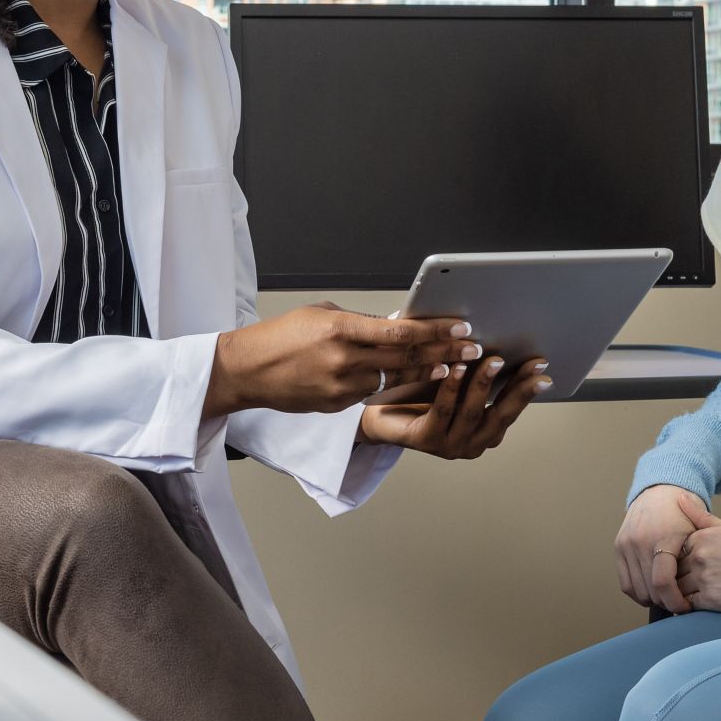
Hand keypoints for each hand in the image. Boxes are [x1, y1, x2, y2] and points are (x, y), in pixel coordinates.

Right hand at [208, 305, 483, 417]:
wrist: (248, 371)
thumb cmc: (282, 337)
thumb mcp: (322, 315)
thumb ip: (361, 322)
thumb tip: (397, 324)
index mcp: (342, 329)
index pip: (400, 331)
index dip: (435, 331)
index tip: (460, 329)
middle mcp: (345, 360)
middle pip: (407, 357)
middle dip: (444, 353)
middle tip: (472, 350)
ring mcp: (342, 387)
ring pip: (395, 379)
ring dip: (426, 372)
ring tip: (452, 366)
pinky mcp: (338, 405)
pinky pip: (372, 392)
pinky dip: (392, 384)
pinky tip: (410, 379)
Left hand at [356, 356, 549, 457]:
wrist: (381, 415)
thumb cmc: (423, 397)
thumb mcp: (459, 385)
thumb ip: (479, 373)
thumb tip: (502, 336)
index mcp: (486, 432)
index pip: (512, 408)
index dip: (528, 388)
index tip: (542, 368)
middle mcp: (473, 443)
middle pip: (500, 415)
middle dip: (518, 388)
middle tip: (531, 365)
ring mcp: (451, 445)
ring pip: (472, 411)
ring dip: (484, 384)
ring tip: (492, 360)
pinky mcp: (427, 440)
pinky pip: (443, 410)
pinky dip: (452, 387)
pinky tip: (456, 368)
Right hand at [616, 483, 710, 613]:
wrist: (660, 490)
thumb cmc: (683, 513)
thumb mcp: (697, 531)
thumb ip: (697, 559)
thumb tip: (699, 592)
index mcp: (663, 538)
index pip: (662, 582)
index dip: (674, 601)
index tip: (686, 607)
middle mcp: (640, 541)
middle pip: (649, 590)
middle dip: (666, 602)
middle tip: (680, 604)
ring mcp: (626, 544)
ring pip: (636, 589)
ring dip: (652, 599)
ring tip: (667, 596)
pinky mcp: (618, 547)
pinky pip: (625, 583)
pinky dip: (638, 592)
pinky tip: (652, 592)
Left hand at [676, 517, 720, 616]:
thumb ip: (701, 517)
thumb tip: (679, 498)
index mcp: (702, 537)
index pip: (674, 551)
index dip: (680, 561)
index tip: (690, 566)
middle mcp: (700, 556)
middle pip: (674, 570)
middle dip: (678, 578)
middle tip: (689, 583)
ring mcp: (704, 578)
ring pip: (677, 588)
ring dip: (680, 593)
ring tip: (694, 594)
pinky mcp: (711, 599)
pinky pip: (687, 604)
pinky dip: (687, 606)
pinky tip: (698, 604)